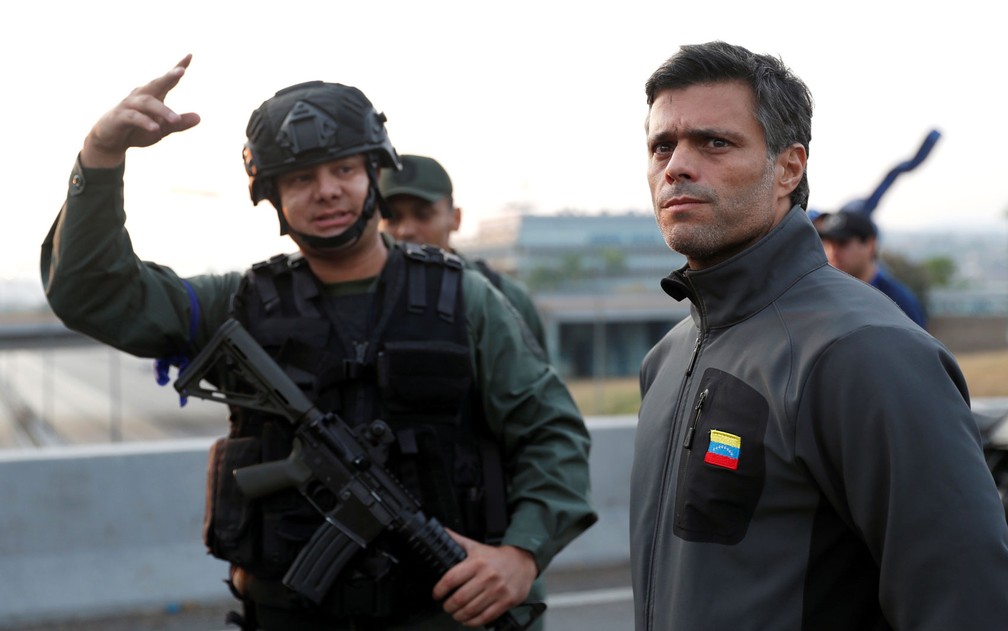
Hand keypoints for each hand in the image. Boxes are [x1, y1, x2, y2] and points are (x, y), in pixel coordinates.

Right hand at [81, 54, 200, 167]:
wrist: (110, 140)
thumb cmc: (138, 131)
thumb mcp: (162, 129)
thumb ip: (179, 123)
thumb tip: (199, 117)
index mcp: (153, 96)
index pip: (167, 81)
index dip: (178, 68)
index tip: (190, 56)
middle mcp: (141, 96)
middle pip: (156, 83)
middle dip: (168, 76)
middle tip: (181, 70)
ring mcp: (129, 105)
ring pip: (147, 102)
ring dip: (162, 110)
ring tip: (175, 120)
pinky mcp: (119, 116)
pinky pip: (134, 117)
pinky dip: (145, 121)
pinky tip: (156, 128)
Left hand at [433, 530, 537, 627]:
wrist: (523, 562)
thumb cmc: (496, 557)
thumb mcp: (476, 546)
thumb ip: (457, 540)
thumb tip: (441, 531)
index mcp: (477, 562)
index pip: (451, 579)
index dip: (439, 590)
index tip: (436, 595)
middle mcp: (487, 577)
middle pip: (459, 598)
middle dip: (448, 606)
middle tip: (446, 606)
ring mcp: (497, 591)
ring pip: (471, 610)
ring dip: (458, 615)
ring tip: (455, 614)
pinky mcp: (506, 602)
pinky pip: (485, 617)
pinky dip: (473, 622)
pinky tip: (468, 619)